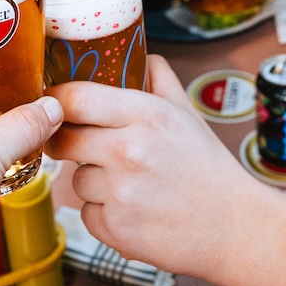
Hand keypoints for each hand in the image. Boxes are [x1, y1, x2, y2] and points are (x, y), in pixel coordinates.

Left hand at [46, 56, 271, 280]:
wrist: (232, 227)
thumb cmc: (207, 169)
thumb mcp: (187, 113)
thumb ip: (158, 79)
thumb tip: (140, 56)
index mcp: (147, 116)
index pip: (75, 97)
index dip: (56, 100)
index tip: (52, 103)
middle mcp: (129, 152)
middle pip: (62, 139)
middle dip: (65, 142)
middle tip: (81, 145)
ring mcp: (120, 193)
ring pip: (75, 180)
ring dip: (93, 182)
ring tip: (130, 185)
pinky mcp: (114, 229)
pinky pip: (86, 213)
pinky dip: (103, 213)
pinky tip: (133, 210)